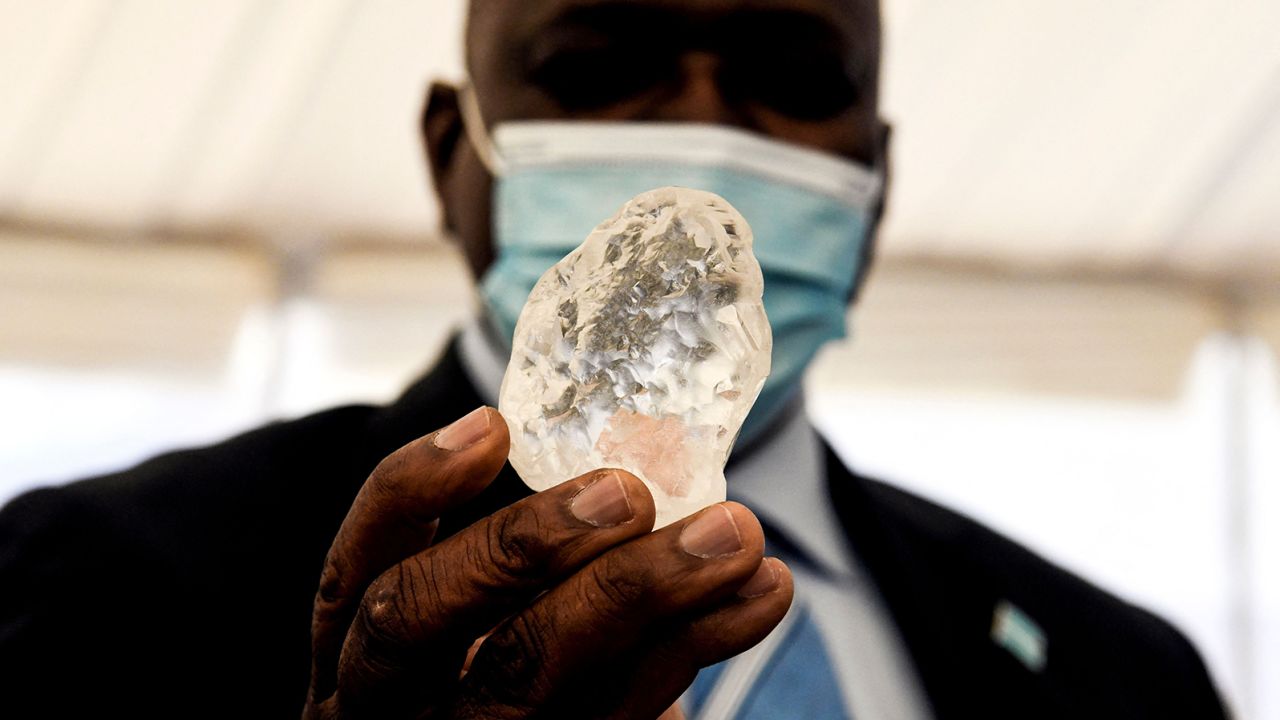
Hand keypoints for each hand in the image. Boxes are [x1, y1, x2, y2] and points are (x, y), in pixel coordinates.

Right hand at [303, 406, 793, 718]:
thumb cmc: (492, 674)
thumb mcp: (472, 617)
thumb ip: (507, 558)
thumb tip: (627, 448)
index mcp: (351, 656)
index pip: (349, 570)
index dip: (411, 493)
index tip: (492, 425)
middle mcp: (382, 711)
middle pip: (417, 621)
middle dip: (520, 544)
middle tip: (627, 491)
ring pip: (526, 677)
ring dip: (639, 593)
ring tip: (733, 534)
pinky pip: (618, 716)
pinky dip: (693, 647)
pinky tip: (756, 594)